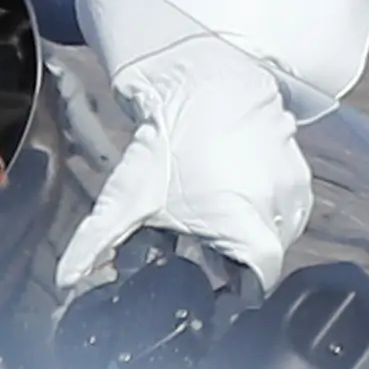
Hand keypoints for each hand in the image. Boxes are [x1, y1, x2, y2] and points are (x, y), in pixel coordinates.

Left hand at [60, 28, 318, 288]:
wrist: (199, 78)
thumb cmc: (167, 140)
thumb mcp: (126, 198)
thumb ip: (94, 243)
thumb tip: (67, 279)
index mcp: (243, 225)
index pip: (260, 283)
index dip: (237, 290)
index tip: (218, 286)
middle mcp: (277, 208)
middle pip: (268, 257)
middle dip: (239, 256)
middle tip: (208, 242)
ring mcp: (293, 185)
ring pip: (283, 230)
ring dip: (257, 230)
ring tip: (222, 209)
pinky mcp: (300, 164)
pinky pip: (293, 202)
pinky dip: (271, 205)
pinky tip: (239, 186)